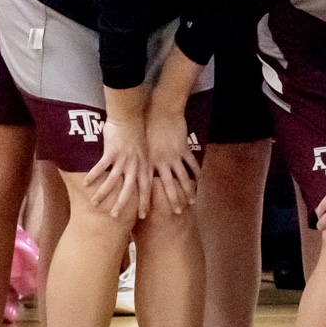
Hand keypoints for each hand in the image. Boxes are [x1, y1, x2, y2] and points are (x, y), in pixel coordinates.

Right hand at [87, 111, 149, 219]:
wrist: (129, 116)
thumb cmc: (137, 132)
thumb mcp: (145, 151)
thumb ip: (141, 165)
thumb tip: (139, 177)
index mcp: (144, 166)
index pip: (146, 188)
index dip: (144, 202)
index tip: (142, 216)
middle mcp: (134, 165)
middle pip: (129, 190)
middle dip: (122, 204)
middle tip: (115, 217)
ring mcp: (123, 159)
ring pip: (113, 181)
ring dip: (103, 194)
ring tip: (95, 204)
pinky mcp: (112, 152)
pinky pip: (101, 167)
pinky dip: (93, 176)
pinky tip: (86, 184)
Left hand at [144, 102, 199, 216]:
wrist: (160, 110)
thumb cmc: (144, 124)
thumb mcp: (136, 144)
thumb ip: (135, 159)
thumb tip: (126, 170)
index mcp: (147, 162)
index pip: (145, 187)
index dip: (144, 202)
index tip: (143, 216)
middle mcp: (160, 162)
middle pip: (168, 186)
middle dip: (172, 201)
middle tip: (177, 213)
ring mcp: (173, 156)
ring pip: (183, 178)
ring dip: (188, 191)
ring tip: (192, 202)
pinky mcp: (183, 149)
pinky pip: (191, 163)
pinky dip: (196, 172)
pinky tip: (199, 181)